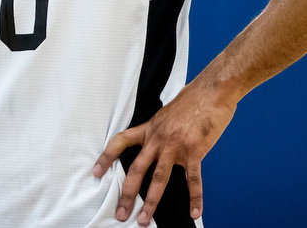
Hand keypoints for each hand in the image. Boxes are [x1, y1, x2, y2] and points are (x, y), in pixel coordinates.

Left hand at [91, 79, 235, 224]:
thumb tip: (155, 145)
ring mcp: (176, 146)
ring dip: (151, 202)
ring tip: (144, 220)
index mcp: (149, 128)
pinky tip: (194, 213)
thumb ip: (158, 132)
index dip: (106, 157)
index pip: (120, 142)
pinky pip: (193, 180)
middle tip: (121, 213)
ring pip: (159, 178)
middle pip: (137, 169)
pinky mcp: (194, 151)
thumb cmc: (190, 101)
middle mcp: (158, 139)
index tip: (95, 172)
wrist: (211, 91)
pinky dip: (195, 198)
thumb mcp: (165, 114)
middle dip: (128, 194)